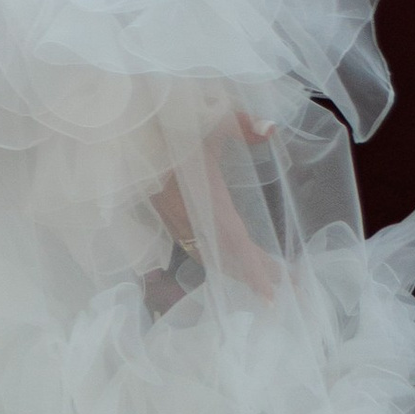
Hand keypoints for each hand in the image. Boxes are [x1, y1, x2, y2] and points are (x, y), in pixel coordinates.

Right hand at [153, 110, 280, 299]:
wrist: (126, 130)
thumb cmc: (168, 123)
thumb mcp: (206, 117)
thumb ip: (240, 124)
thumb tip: (271, 131)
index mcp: (202, 195)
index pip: (232, 241)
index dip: (252, 270)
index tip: (271, 296)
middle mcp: (189, 214)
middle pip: (226, 256)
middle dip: (255, 276)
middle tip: (289, 293)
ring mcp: (176, 218)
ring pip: (210, 254)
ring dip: (237, 269)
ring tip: (268, 281)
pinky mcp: (169, 215)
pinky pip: (198, 246)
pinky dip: (219, 258)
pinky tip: (231, 259)